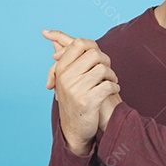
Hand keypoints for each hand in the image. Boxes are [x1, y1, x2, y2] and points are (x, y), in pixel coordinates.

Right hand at [42, 29, 120, 154]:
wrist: (74, 129)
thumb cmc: (72, 99)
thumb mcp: (64, 78)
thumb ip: (61, 56)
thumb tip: (51, 35)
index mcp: (61, 70)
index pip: (79, 44)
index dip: (93, 46)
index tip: (97, 55)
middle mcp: (66, 78)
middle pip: (94, 54)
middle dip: (105, 60)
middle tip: (107, 70)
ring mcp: (76, 90)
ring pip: (103, 69)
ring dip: (112, 75)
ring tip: (111, 81)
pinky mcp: (88, 102)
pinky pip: (108, 85)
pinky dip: (115, 87)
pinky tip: (113, 90)